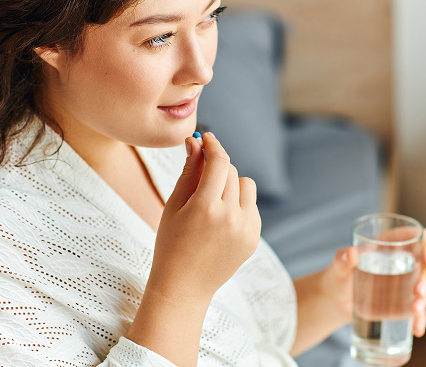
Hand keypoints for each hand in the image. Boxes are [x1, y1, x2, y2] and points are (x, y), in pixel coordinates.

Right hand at [147, 132, 261, 306]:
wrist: (184, 286)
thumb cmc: (171, 243)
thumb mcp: (174, 205)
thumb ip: (189, 171)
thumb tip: (196, 141)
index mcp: (205, 208)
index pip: (219, 162)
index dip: (213, 145)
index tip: (207, 138)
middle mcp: (230, 217)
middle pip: (232, 172)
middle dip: (217, 169)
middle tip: (201, 179)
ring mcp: (246, 229)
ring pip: (247, 186)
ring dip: (232, 185)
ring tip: (213, 201)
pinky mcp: (254, 238)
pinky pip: (252, 206)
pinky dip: (239, 205)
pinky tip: (221, 220)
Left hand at [312, 228, 425, 333]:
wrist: (335, 301)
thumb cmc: (337, 276)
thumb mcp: (338, 267)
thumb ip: (342, 259)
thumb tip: (350, 253)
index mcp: (391, 244)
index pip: (418, 237)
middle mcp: (404, 261)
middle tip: (418, 291)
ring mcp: (407, 283)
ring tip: (415, 310)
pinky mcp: (404, 302)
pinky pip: (419, 309)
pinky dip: (421, 319)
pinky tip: (417, 329)